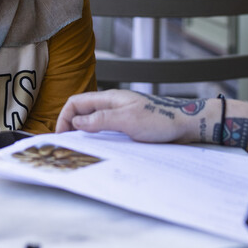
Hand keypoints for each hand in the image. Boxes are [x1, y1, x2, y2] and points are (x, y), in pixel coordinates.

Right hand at [55, 89, 200, 142]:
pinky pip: (106, 129)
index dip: (64, 117)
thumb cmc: (162, 120)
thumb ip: (101, 119)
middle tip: (66, 145)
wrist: (187, 124)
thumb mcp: (128, 120)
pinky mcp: (128, 125)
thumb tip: (77, 121)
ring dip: (83, 133)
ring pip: (93, 121)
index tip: (60, 136)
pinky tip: (99, 149)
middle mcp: (113, 105)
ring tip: (79, 149)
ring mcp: (121, 115)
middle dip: (70, 126)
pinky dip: (97, 138)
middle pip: (82, 111)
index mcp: (110, 99)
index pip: (77, 102)